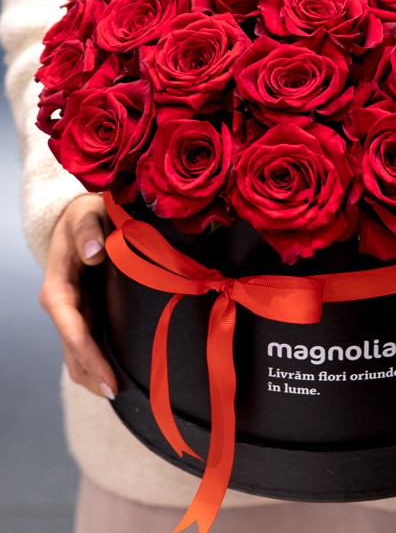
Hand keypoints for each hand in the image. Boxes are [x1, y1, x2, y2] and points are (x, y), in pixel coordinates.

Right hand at [39, 194, 116, 398]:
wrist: (78, 215)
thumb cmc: (84, 213)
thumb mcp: (85, 214)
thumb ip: (88, 230)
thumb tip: (95, 252)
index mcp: (58, 288)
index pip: (73, 332)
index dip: (91, 358)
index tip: (110, 381)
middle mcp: (61, 305)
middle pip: (73, 351)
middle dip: (93, 376)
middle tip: (121, 396)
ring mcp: (72, 311)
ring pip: (77, 353)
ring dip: (95, 374)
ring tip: (122, 393)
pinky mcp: (84, 310)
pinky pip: (88, 342)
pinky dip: (99, 360)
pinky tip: (120, 372)